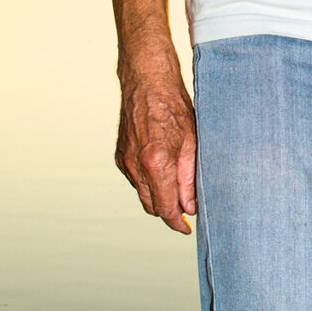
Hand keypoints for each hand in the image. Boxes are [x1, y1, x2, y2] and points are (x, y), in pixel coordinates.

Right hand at [116, 52, 197, 234]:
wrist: (147, 82)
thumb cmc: (173, 107)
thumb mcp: (192, 142)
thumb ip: (189, 178)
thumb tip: (190, 206)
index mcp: (155, 163)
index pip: (165, 208)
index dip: (177, 222)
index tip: (187, 228)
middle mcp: (135, 165)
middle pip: (152, 206)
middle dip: (169, 211)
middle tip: (187, 208)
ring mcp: (124, 161)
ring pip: (142, 194)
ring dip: (159, 196)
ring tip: (178, 186)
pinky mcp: (119, 156)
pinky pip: (135, 180)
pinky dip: (149, 182)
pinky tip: (163, 169)